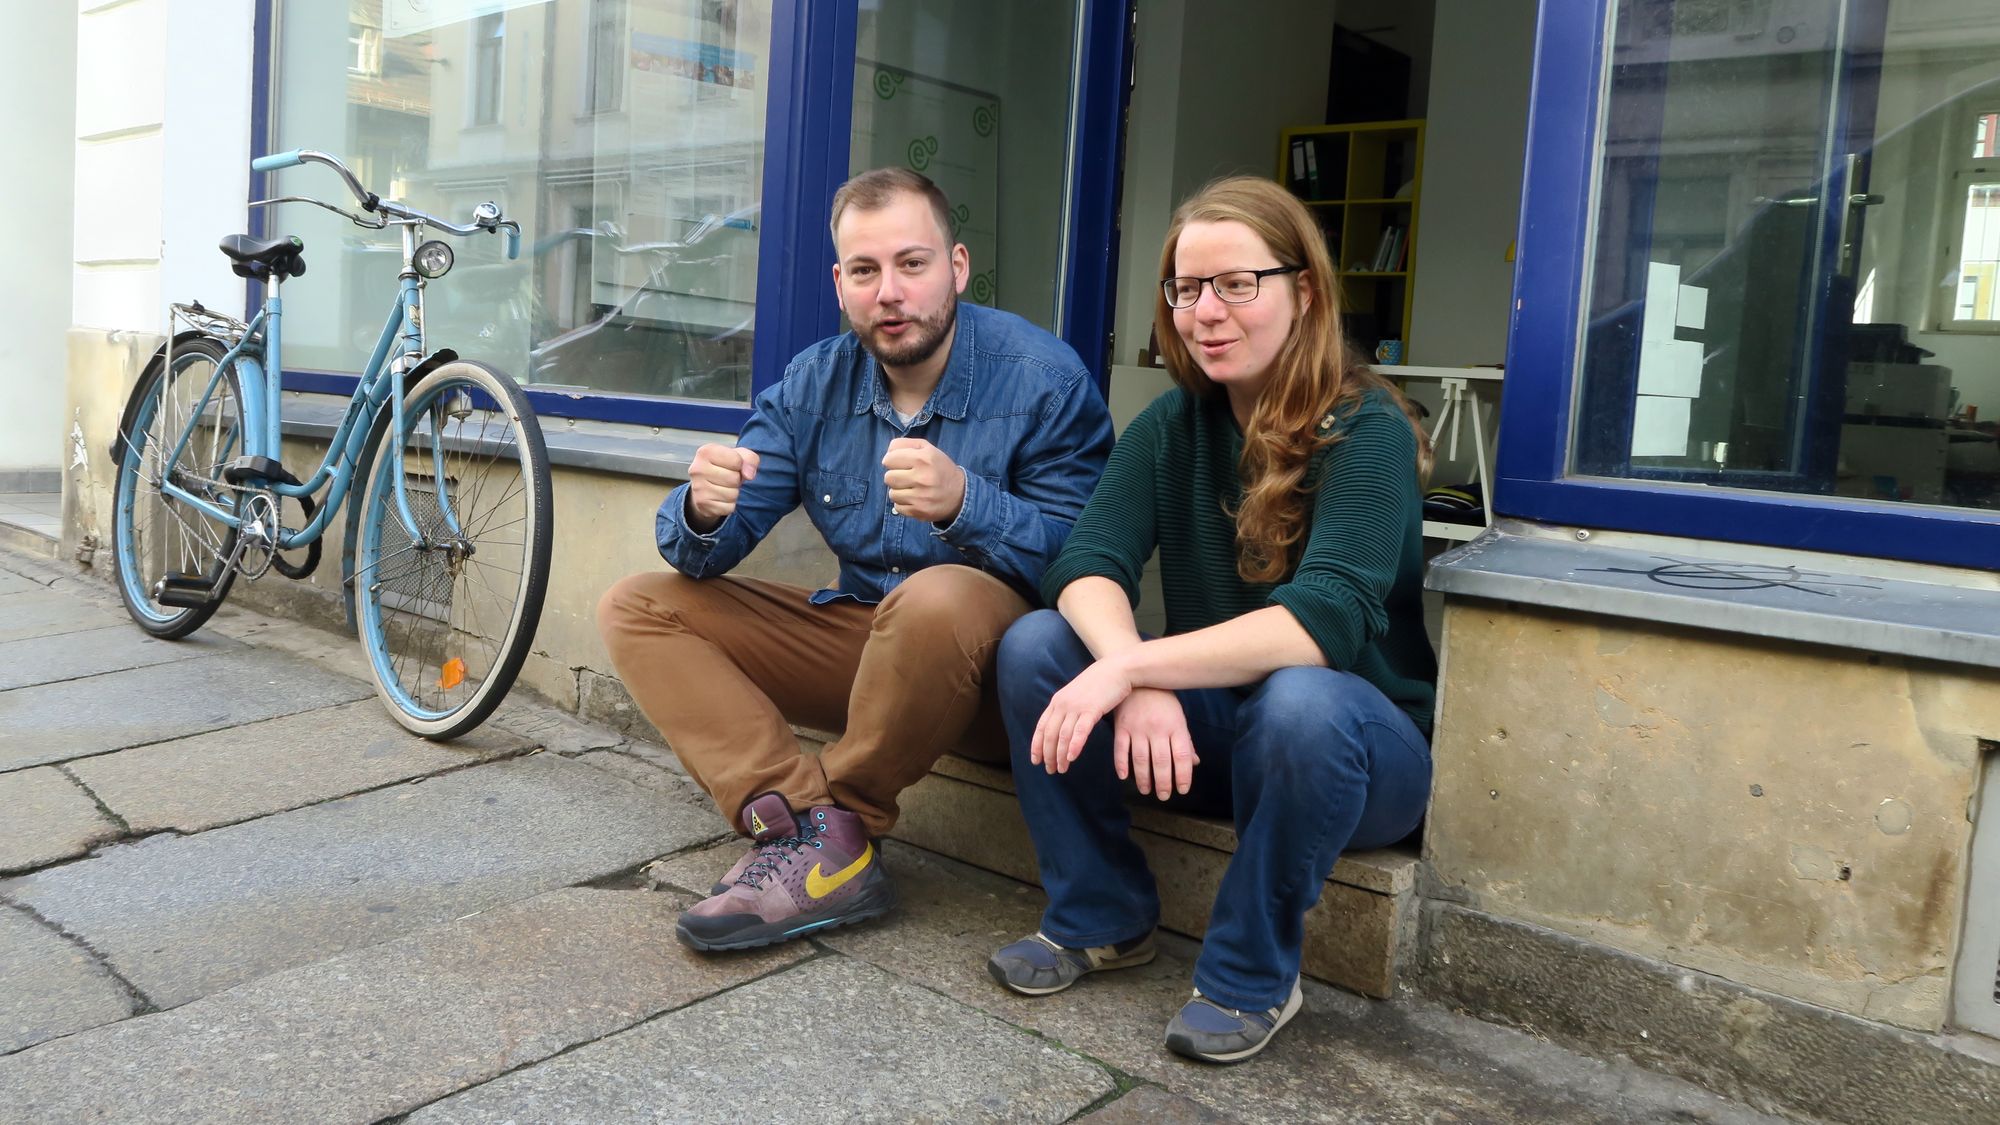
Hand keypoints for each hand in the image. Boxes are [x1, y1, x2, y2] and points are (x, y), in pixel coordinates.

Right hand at [686, 442, 761, 532]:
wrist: (704, 486)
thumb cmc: (723, 467)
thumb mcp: (738, 455)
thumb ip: (749, 458)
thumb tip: (749, 475)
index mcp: (706, 452)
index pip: (736, 460)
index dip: (740, 464)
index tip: (732, 465)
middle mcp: (698, 469)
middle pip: (734, 478)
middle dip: (737, 479)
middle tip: (727, 478)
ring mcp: (698, 488)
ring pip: (732, 494)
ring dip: (733, 492)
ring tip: (724, 487)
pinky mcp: (702, 504)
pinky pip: (729, 507)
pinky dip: (729, 504)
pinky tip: (720, 497)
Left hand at [881, 438, 965, 523]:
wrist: (959, 494)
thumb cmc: (939, 468)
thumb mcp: (927, 448)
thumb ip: (904, 444)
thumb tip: (887, 453)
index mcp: (924, 458)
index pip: (889, 459)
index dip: (892, 460)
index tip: (899, 463)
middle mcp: (922, 477)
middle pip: (888, 477)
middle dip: (895, 476)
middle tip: (906, 477)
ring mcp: (921, 497)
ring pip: (892, 494)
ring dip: (899, 491)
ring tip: (911, 488)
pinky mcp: (919, 511)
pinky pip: (898, 507)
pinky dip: (903, 503)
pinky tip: (914, 499)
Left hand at [1030, 659, 1134, 774]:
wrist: (1117, 668)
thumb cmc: (1100, 683)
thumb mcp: (1078, 694)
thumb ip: (1069, 707)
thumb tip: (1064, 724)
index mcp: (1058, 701)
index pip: (1042, 726)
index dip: (1037, 745)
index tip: (1035, 760)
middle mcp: (1063, 704)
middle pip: (1050, 734)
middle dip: (1048, 754)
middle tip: (1050, 770)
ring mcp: (1076, 706)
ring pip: (1062, 735)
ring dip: (1060, 755)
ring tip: (1061, 769)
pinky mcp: (1091, 710)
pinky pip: (1079, 731)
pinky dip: (1073, 746)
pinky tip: (1071, 757)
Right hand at [1113, 688, 1197, 799]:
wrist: (1139, 679)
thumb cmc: (1163, 701)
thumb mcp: (1178, 718)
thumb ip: (1185, 741)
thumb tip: (1194, 763)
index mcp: (1176, 726)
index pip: (1182, 756)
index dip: (1183, 775)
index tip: (1182, 790)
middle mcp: (1158, 729)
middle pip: (1162, 761)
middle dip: (1163, 782)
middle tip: (1163, 796)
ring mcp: (1138, 728)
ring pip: (1141, 759)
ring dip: (1144, 778)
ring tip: (1146, 791)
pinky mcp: (1122, 727)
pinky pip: (1121, 749)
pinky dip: (1122, 764)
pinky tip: (1124, 776)